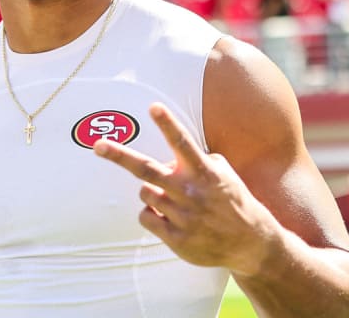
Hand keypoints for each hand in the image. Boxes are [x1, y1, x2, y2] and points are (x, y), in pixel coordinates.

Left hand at [93, 103, 279, 277]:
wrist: (250, 242)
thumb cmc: (229, 199)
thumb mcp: (221, 172)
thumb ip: (194, 161)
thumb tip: (166, 160)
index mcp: (204, 172)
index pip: (182, 142)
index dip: (167, 123)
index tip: (153, 106)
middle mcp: (190, 192)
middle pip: (146, 170)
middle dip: (119, 156)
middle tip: (98, 145)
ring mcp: (182, 217)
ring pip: (144, 193)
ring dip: (151, 192)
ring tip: (172, 199)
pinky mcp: (176, 239)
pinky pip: (145, 217)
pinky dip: (152, 214)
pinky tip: (171, 219)